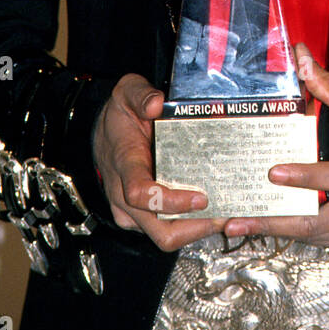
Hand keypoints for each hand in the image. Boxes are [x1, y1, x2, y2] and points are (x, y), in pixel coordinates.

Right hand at [93, 73, 225, 251]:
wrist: (104, 135)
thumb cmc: (119, 118)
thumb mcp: (127, 93)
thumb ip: (140, 94)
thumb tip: (155, 103)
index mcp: (124, 165)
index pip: (141, 194)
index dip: (173, 201)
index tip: (201, 197)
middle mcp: (124, 196)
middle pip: (160, 230)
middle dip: (195, 228)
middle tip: (224, 214)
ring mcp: (131, 212)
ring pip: (165, 236)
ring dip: (196, 230)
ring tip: (224, 215)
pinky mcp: (140, 218)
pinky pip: (166, 231)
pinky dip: (190, 228)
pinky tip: (211, 214)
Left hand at [224, 46, 328, 251]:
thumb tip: (301, 58)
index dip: (304, 178)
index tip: (273, 174)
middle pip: (314, 222)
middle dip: (272, 222)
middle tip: (235, 220)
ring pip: (315, 236)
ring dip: (278, 230)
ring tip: (242, 224)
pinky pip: (326, 241)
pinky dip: (299, 234)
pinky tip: (273, 225)